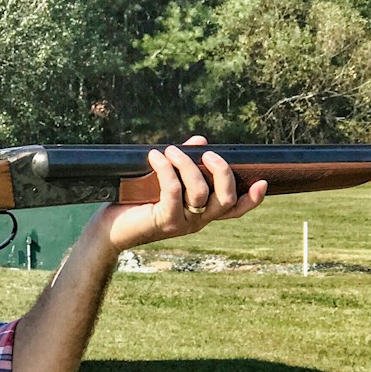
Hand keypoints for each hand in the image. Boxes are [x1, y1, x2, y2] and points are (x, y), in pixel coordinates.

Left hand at [93, 137, 267, 254]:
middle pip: (226, 199)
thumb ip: (184, 163)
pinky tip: (155, 156)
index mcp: (201, 212)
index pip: (234, 210)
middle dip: (222, 172)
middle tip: (207, 154)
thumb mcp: (162, 180)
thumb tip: (200, 141)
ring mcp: (182, 224)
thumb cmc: (135, 203)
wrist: (108, 229)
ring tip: (169, 150)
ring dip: (187, 165)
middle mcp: (197, 221)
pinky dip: (166, 170)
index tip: (262, 182)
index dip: (252, 200)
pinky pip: (174, 191)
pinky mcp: (164, 222)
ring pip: (200, 192)